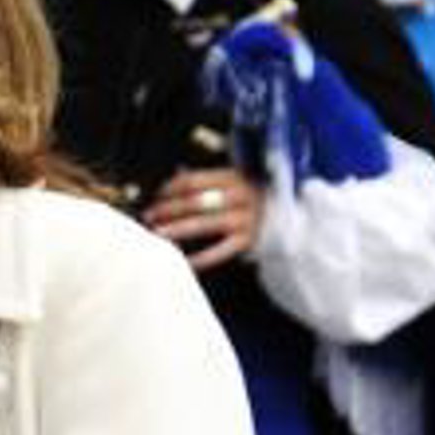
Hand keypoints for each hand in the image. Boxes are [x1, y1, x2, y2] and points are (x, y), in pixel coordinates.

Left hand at [144, 165, 264, 270]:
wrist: (285, 218)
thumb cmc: (251, 198)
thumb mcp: (234, 182)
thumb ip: (208, 180)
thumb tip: (176, 173)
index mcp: (234, 177)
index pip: (195, 180)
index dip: (172, 188)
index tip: (157, 196)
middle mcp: (240, 196)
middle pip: (195, 201)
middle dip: (168, 209)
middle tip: (149, 216)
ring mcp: (245, 219)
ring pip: (203, 224)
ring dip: (177, 230)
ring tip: (158, 235)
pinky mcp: (247, 241)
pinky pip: (219, 252)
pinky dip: (199, 258)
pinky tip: (183, 261)